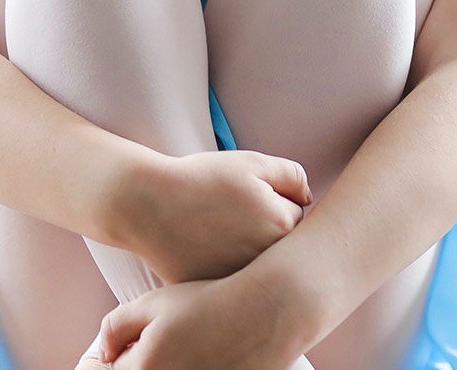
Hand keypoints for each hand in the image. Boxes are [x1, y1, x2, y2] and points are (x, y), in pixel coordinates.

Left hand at [76, 270, 311, 369]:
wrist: (267, 313)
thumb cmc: (208, 301)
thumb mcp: (153, 303)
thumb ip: (115, 327)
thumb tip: (105, 354)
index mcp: (143, 369)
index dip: (111, 355)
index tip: (123, 345)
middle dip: (137, 362)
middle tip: (155, 344)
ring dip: (165, 366)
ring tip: (183, 347)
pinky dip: (193, 368)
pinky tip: (203, 356)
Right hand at [109, 150, 311, 283]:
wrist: (147, 205)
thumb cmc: (199, 180)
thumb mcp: (251, 162)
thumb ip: (292, 176)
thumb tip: (308, 200)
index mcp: (281, 224)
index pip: (298, 216)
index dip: (273, 202)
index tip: (247, 198)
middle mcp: (267, 259)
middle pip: (283, 247)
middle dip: (266, 232)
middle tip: (234, 218)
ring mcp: (242, 280)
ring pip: (260, 267)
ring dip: (248, 255)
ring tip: (217, 233)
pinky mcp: (219, 293)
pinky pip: (235, 284)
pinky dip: (226, 271)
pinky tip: (206, 252)